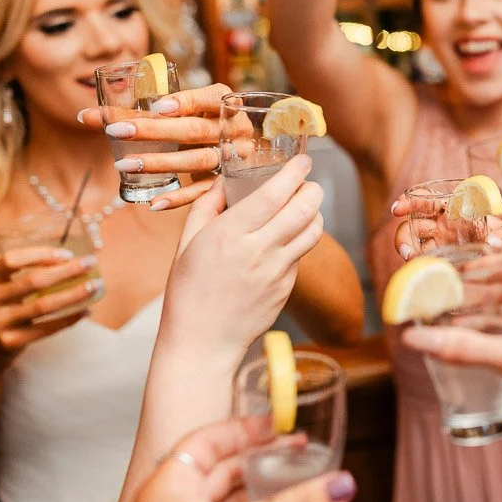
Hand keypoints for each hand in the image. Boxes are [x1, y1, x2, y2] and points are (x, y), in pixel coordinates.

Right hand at [0, 247, 100, 371]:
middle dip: (67, 270)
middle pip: (34, 281)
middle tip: (90, 263)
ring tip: (95, 286)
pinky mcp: (9, 342)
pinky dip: (70, 319)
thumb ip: (22, 276)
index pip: (11, 260)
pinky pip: (47, 328)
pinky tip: (86, 311)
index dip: (41, 254)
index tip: (67, 254)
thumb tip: (70, 261)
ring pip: (44, 306)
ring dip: (74, 294)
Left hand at [78, 84, 233, 210]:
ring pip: (198, 160)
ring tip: (125, 165)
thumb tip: (84, 116)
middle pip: (195, 130)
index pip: (207, 99)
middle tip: (116, 132)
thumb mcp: (174, 112)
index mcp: (222, 101)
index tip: (154, 108)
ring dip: (161, 163)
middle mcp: (234, 129)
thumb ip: (134, 113)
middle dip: (155, 131)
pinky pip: (204, 191)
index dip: (184, 102)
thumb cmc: (194, 122)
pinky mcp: (227, 181)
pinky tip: (154, 202)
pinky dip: (179, 197)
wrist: (232, 147)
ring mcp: (233, 157)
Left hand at [128, 417, 355, 501]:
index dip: (242, 429)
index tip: (275, 426)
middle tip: (296, 452)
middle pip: (218, 469)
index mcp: (166, 487)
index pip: (205, 440)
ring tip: (295, 482)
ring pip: (225, 501)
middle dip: (260, 460)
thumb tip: (340, 485)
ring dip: (260, 491)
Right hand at [160, 154, 324, 357]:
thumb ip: (208, 207)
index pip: (273, 194)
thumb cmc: (188, 291)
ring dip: (315, 212)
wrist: (203, 342)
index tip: (302, 159)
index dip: (294, 172)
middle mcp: (257, 251)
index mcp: (228, 235)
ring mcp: (276, 272)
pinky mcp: (287, 288)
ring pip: (313, 231)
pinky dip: (300, 240)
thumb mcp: (187, 244)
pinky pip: (301, 255)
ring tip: (305, 205)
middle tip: (309, 180)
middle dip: (313, 187)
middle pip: (304, 208)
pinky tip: (287, 238)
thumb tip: (226, 181)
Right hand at [388, 194, 501, 260]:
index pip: (429, 200)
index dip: (412, 201)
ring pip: (415, 245)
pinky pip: (426, 265)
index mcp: (458, 209)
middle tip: (408, 251)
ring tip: (414, 264)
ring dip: (409, 253)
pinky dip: (421, 270)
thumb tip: (494, 242)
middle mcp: (445, 226)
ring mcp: (443, 246)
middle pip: (415, 225)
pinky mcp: (444, 266)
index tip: (399, 208)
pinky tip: (422, 276)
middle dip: (404, 235)